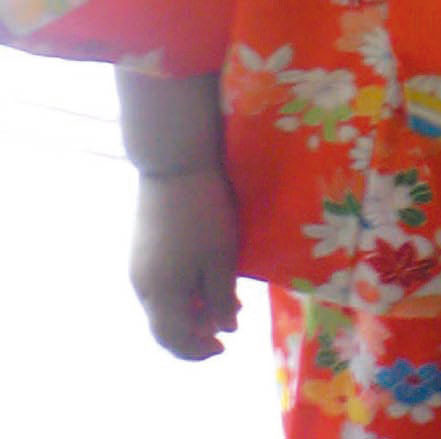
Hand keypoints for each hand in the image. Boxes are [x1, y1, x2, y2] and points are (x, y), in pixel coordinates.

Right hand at [128, 167, 239, 360]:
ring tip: (226, 298)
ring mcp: (138, 265)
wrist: (174, 164)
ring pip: (164, 302)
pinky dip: (184, 289)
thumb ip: (221, 299)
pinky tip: (206, 274)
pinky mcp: (142, 246)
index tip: (225, 346)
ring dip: (192, 308)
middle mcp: (141, 286)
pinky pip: (161, 282)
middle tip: (229, 323)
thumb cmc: (203, 213)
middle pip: (165, 324)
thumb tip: (224, 330)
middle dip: (196, 331)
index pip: (174, 339)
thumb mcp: (220, 258)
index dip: (198, 350)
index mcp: (159, 295)